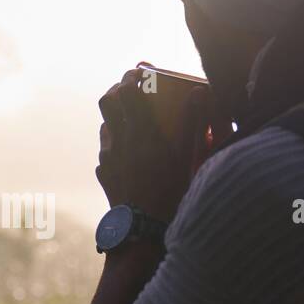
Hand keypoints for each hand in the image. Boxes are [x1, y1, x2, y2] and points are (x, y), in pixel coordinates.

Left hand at [95, 69, 213, 220]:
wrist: (144, 230)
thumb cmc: (171, 193)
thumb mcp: (188, 157)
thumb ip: (193, 122)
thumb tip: (199, 92)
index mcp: (141, 131)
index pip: (127, 90)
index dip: (131, 76)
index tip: (140, 73)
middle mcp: (119, 140)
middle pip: (107, 101)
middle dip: (118, 91)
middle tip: (131, 91)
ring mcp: (108, 158)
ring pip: (106, 127)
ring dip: (117, 120)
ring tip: (134, 125)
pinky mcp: (104, 174)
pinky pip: (107, 153)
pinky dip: (116, 147)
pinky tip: (130, 157)